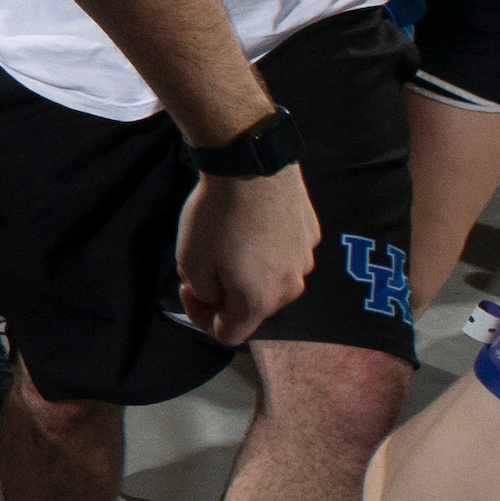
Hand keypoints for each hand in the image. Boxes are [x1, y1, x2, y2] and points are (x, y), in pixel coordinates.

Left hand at [174, 165, 316, 344]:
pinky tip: (248, 225)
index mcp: (260, 302)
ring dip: (247, 273)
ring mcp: (305, 259)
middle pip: (253, 307)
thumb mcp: (191, 263)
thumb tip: (216, 296)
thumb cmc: (216, 218)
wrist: (250, 166)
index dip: (202, 320)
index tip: (188, 292)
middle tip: (202, 268)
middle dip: (225, 295)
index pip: (230, 334)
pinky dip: (265, 250)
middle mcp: (291, 287)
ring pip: (271, 280)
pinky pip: (284, 254)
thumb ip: (205, 294)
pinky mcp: (311, 233)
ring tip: (226, 242)